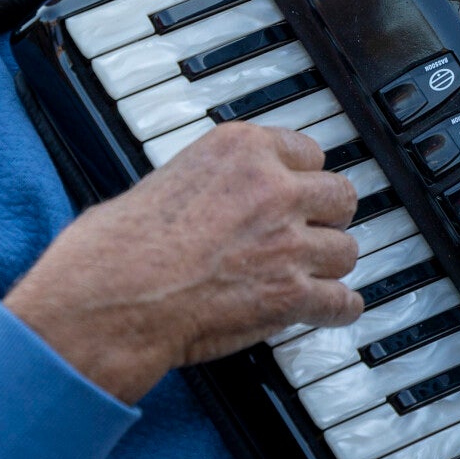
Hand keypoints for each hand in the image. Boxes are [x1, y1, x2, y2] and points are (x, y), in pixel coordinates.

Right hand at [3, 122, 361, 402]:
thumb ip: (210, 181)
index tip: (300, 189)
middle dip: (327, 216)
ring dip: (329, 264)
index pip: (308, 150)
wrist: (114, 294)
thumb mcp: (165, 178)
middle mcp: (273, 188)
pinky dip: (335, 309)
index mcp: (241, 149)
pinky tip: (328, 309)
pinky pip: (341, 301)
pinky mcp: (290, 294)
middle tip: (313, 229)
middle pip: (339, 196)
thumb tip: (214, 197)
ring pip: (346, 249)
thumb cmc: (118, 244)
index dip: (302, 177)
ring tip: (314, 273)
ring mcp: (287, 242)